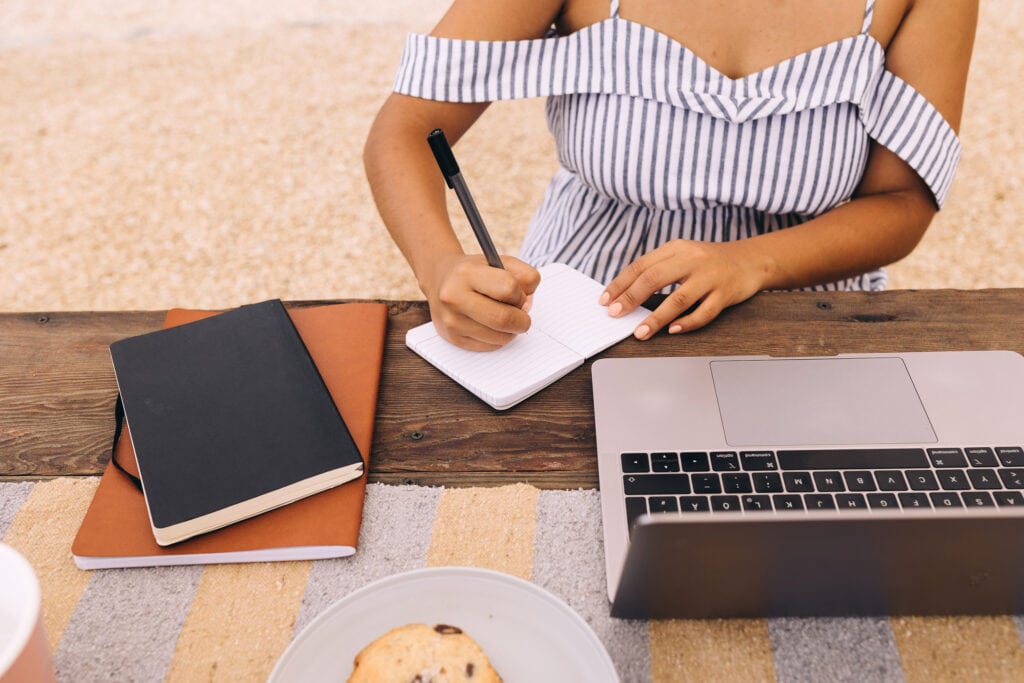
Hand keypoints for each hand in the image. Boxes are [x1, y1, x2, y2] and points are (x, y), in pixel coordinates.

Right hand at [425, 254, 540, 350]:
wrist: (439, 280)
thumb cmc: (474, 273)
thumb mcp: (499, 262)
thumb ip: (524, 276)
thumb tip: (527, 305)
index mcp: (467, 273)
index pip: (508, 288)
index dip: (520, 294)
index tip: (519, 295)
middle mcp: (454, 297)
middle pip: (503, 319)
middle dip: (521, 320)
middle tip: (521, 316)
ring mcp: (452, 320)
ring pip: (499, 337)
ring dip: (511, 331)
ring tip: (504, 317)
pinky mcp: (453, 338)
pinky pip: (490, 347)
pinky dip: (498, 338)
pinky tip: (491, 326)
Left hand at [600, 239, 768, 338]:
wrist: (751, 259)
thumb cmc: (709, 262)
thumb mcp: (682, 256)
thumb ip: (658, 269)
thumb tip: (625, 294)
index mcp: (676, 249)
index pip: (641, 265)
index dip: (621, 283)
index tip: (605, 300)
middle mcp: (692, 259)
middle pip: (655, 278)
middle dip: (631, 298)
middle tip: (616, 314)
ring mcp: (710, 277)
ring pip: (678, 298)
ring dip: (656, 318)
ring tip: (640, 332)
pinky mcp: (725, 293)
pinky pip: (704, 311)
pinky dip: (688, 322)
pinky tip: (673, 330)